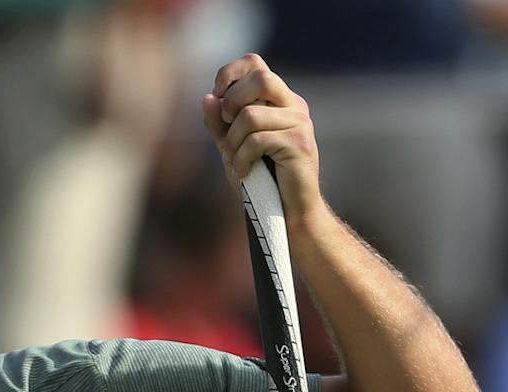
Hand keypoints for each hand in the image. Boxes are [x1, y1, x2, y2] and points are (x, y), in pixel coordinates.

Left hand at [201, 53, 323, 230]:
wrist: (287, 212)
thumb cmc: (261, 179)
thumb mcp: (232, 148)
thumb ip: (219, 124)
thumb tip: (207, 98)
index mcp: (278, 100)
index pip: (255, 63)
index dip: (230, 73)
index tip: (218, 100)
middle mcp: (293, 105)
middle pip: (261, 77)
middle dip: (232, 102)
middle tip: (226, 128)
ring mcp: (300, 123)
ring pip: (252, 114)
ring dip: (233, 140)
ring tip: (235, 161)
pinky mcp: (300, 144)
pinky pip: (258, 140)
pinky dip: (242, 158)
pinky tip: (243, 172)